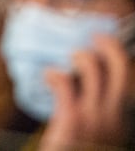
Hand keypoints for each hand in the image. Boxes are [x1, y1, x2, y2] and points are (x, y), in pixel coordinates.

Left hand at [39, 34, 132, 149]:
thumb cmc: (78, 150)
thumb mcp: (98, 133)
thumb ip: (98, 112)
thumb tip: (84, 82)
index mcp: (121, 120)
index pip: (129, 82)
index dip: (121, 60)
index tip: (109, 47)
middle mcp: (114, 117)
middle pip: (120, 69)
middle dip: (110, 46)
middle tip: (97, 37)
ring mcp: (94, 117)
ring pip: (93, 70)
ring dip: (80, 57)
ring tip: (70, 59)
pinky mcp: (72, 118)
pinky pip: (66, 83)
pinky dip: (55, 74)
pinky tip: (48, 75)